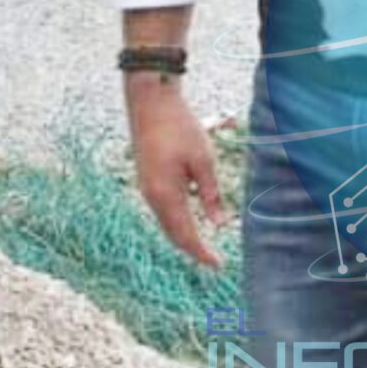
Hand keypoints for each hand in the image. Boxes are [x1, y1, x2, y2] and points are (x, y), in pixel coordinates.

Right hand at [128, 77, 226, 266]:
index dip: (202, 252)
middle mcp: (151, 196)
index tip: (218, 265)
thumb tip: (220, 224)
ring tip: (203, 245)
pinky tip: (189, 219)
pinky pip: (162, 209)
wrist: (151, 103)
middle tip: (213, 260)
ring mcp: (146, 188)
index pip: (186, 234)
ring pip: (166, 222)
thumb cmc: (180, 128)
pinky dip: (176, 220)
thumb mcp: (203, 160)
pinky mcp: (147, 178)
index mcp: (166, 195)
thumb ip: (211, 194)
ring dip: (183, 235)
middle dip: (192, 249)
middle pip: (173, 233)